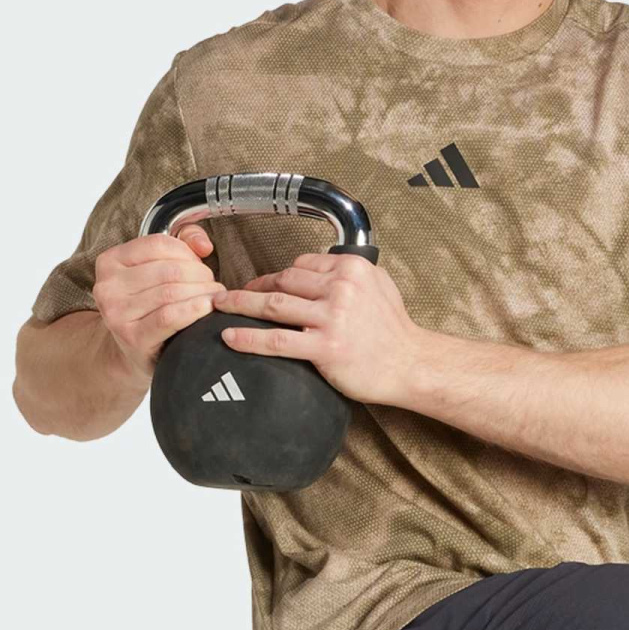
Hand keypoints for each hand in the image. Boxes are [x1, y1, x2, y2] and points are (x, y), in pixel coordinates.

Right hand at [92, 224, 216, 380]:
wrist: (132, 352)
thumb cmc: (149, 308)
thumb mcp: (156, 270)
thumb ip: (182, 244)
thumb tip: (203, 245)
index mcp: (110, 261)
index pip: (158, 245)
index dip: (187, 253)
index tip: (199, 265)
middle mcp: (107, 286)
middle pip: (168, 270)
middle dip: (200, 275)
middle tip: (214, 286)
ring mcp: (117, 313)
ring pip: (171, 292)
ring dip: (202, 293)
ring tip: (215, 298)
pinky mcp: (132, 338)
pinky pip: (169, 317)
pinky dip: (193, 310)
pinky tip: (207, 308)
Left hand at [214, 253, 427, 405]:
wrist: (409, 364)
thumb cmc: (393, 330)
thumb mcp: (378, 285)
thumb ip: (347, 274)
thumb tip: (319, 269)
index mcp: (351, 269)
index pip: (301, 264)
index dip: (276, 275)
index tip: (261, 285)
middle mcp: (340, 287)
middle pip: (284, 281)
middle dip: (254, 288)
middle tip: (230, 296)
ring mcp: (332, 317)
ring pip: (274, 305)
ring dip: (240, 305)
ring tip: (219, 307)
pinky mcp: (325, 346)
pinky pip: (276, 340)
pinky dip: (249, 338)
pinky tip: (230, 337)